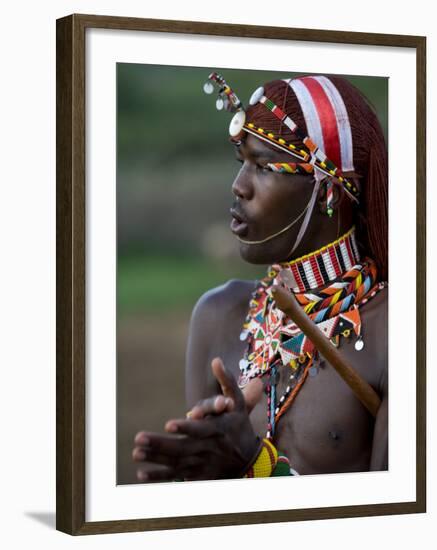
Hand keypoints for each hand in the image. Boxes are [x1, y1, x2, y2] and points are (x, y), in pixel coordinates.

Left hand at [132, 358, 262, 481]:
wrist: (249, 459)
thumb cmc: (239, 424)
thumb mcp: (238, 401)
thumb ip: (227, 381)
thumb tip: (216, 360)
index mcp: (219, 429)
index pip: (200, 429)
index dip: (185, 428)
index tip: (169, 424)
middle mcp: (209, 448)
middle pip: (183, 448)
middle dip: (160, 444)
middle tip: (139, 439)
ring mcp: (203, 464)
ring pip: (177, 463)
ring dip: (156, 460)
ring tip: (136, 453)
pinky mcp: (198, 476)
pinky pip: (177, 478)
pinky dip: (160, 478)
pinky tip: (142, 474)